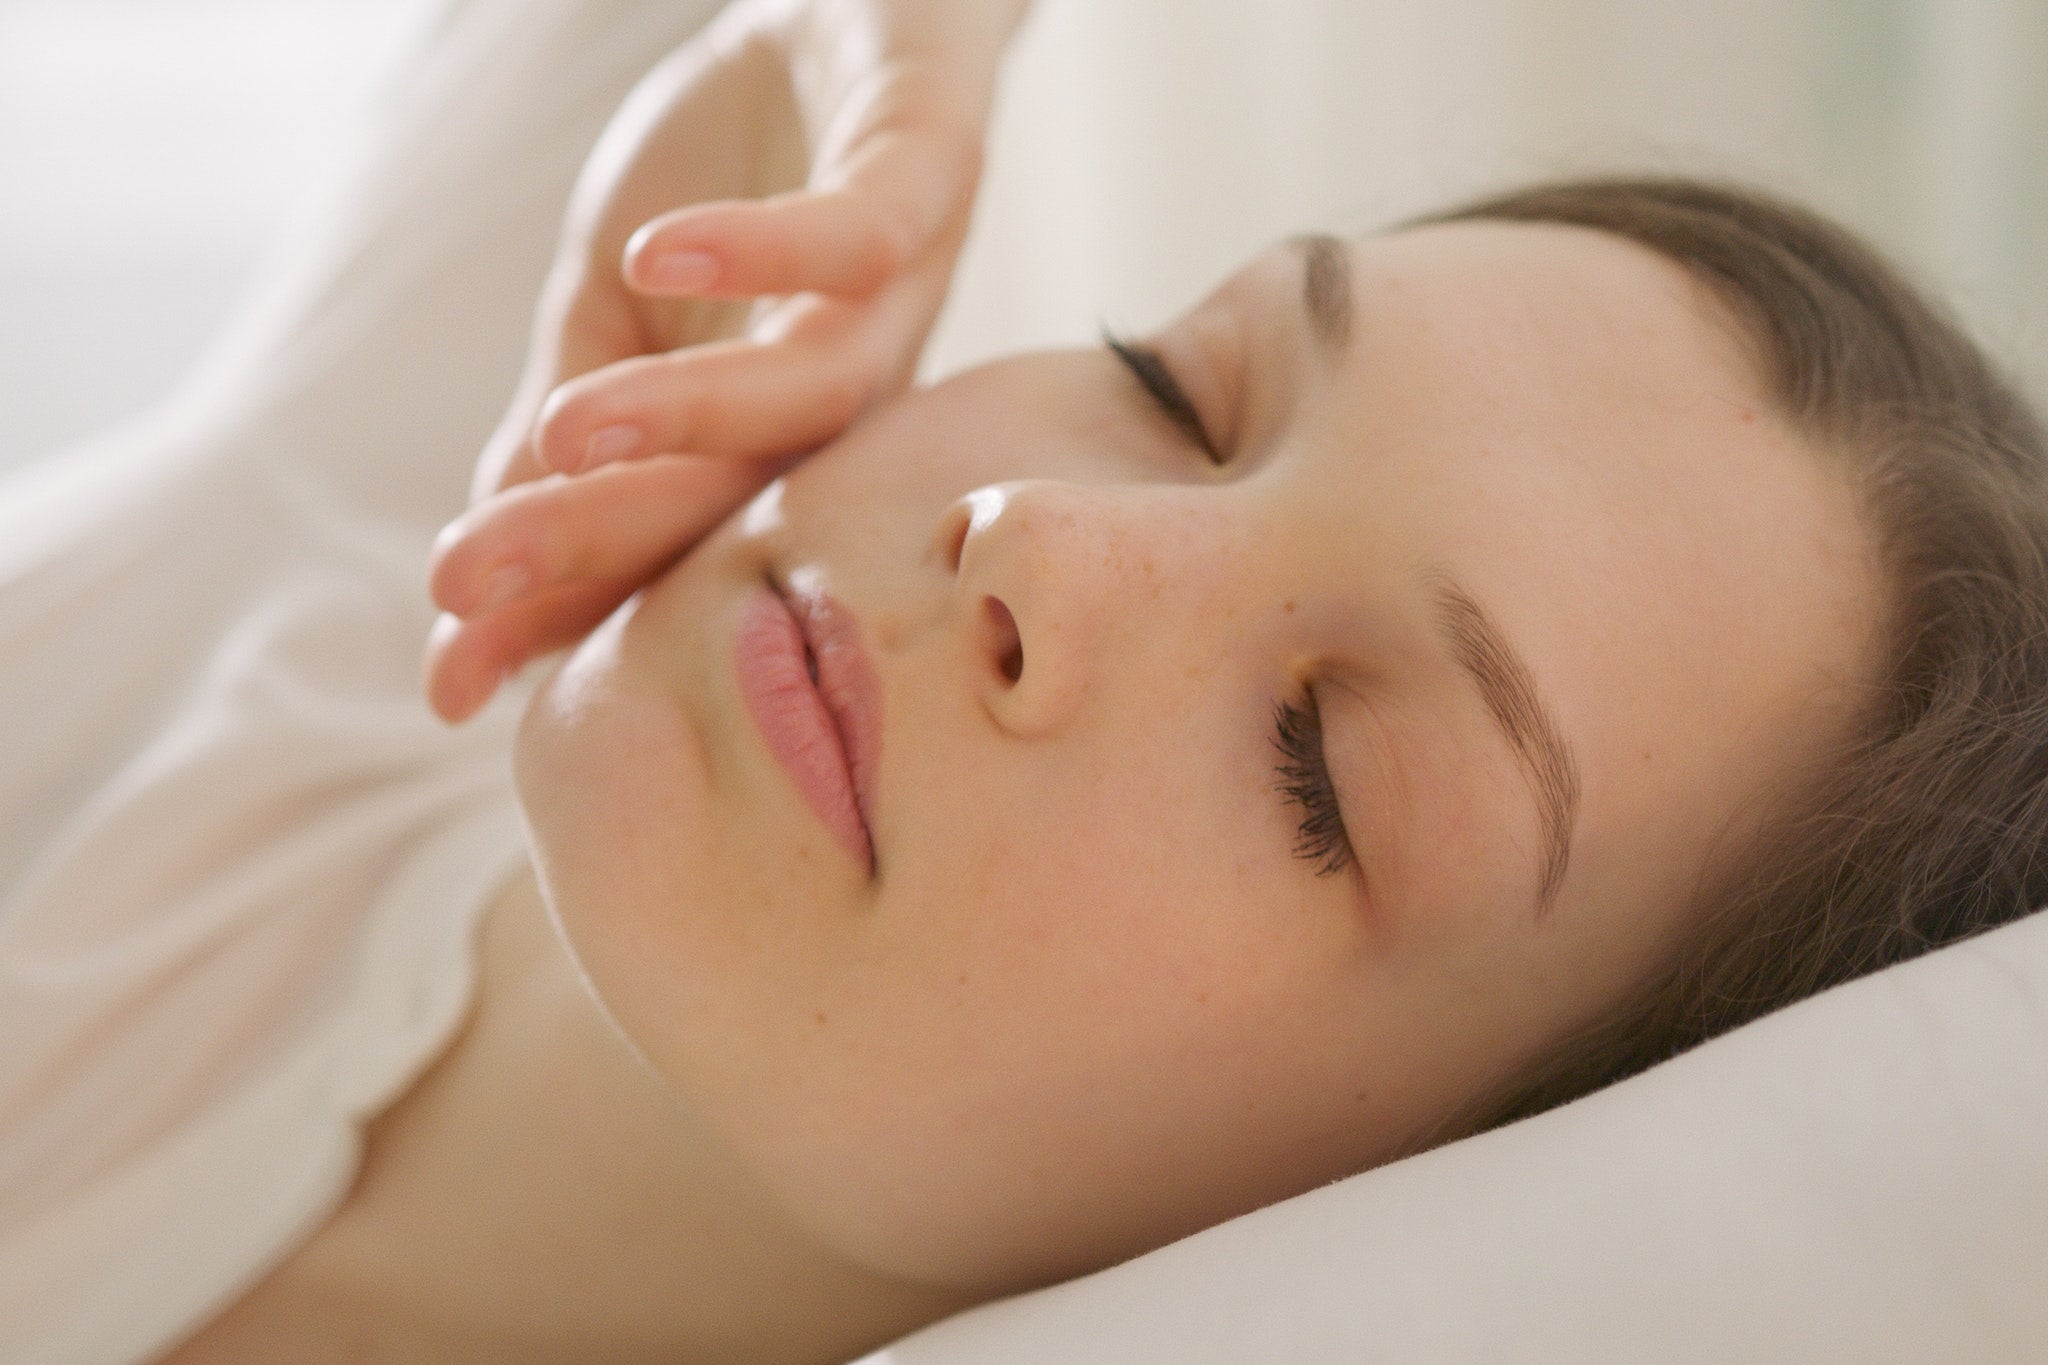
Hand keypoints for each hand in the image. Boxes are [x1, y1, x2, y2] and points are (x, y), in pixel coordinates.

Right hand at [423, 0, 1027, 721]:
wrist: (843, 9)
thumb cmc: (728, 174)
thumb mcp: (607, 310)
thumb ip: (554, 435)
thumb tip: (464, 595)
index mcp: (774, 439)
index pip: (666, 541)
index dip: (563, 612)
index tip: (449, 684)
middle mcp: (850, 389)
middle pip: (738, 493)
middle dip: (601, 540)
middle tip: (466, 579)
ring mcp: (902, 290)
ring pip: (814, 392)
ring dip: (685, 415)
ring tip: (563, 430)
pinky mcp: (929, 172)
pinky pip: (862, 231)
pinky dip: (770, 250)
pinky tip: (661, 253)